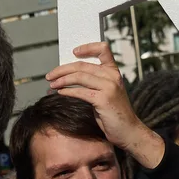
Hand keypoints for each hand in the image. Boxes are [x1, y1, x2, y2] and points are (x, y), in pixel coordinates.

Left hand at [45, 42, 163, 167]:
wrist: (129, 131)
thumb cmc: (114, 113)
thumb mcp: (107, 92)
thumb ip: (94, 81)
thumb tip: (70, 75)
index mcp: (114, 72)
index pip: (103, 49)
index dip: (87, 47)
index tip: (73, 52)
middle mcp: (113, 76)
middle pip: (82, 65)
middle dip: (62, 69)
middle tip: (50, 75)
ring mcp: (109, 87)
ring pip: (79, 77)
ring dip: (62, 80)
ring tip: (52, 84)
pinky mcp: (103, 100)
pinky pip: (80, 92)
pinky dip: (67, 91)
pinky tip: (60, 93)